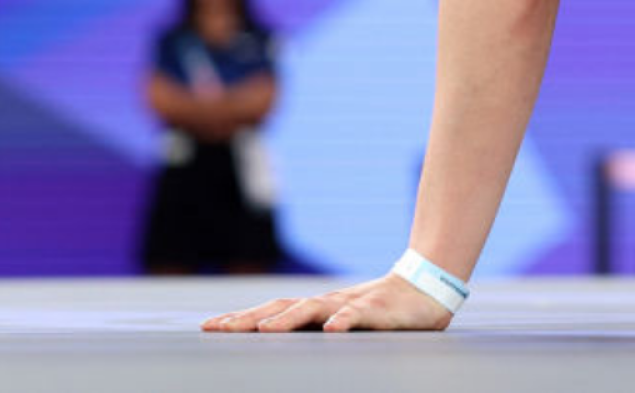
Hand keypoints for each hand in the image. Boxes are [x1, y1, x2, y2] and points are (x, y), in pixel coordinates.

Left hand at [202, 273, 453, 333]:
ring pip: (315, 309)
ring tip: (266, 330)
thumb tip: (279, 345)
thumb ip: (316, 331)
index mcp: (316, 308)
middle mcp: (327, 303)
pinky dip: (345, 321)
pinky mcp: (378, 311)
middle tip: (217, 329)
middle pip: (282, 307)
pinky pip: (359, 315)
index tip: (208, 327)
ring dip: (289, 319)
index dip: (241, 318)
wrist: (426, 289)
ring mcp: (351, 305)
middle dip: (249, 319)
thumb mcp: (342, 323)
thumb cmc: (380, 312)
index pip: (271, 310)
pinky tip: (333, 330)